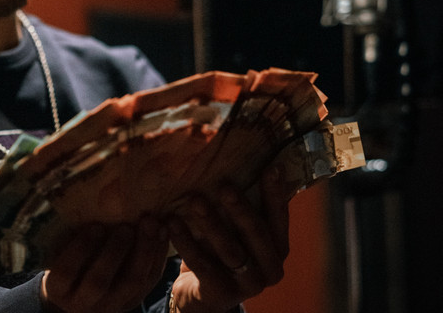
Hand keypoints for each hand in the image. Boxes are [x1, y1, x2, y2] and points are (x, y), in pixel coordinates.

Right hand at [41, 215, 168, 312]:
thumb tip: (85, 200)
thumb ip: (70, 235)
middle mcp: (83, 302)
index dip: (80, 249)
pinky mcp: (134, 300)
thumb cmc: (68, 259)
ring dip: (143, 252)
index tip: (94, 225)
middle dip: (115, 251)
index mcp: (59, 288)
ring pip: (131, 284)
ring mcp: (111, 305)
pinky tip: (163, 231)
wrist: (80, 292)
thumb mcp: (60, 252)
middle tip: (126, 226)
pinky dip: (158, 256)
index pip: (66, 272)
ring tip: (150, 223)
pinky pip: (149, 281)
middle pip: (99, 281)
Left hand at [168, 164, 289, 312]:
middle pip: (257, 233)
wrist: (201, 294)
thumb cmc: (220, 248)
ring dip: (211, 223)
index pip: (279, 216)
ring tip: (194, 200)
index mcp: (278, 246)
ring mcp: (248, 284)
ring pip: (231, 250)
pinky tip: (172, 222)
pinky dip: (186, 242)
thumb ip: (240, 203)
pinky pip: (202, 265)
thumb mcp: (235, 227)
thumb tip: (232, 157)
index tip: (270, 167)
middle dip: (240, 208)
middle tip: (223, 185)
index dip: (275, 192)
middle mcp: (270, 268)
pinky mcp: (221, 294)